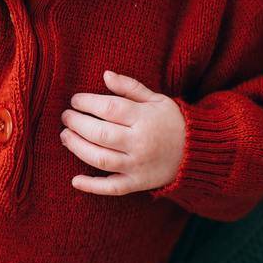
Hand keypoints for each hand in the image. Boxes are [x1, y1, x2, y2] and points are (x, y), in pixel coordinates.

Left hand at [60, 70, 185, 195]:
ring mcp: (138, 165)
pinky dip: (92, 186)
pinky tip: (75, 180)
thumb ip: (130, 87)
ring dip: (77, 148)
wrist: (198, 153)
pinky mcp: (137, 183)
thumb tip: (105, 74)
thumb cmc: (172, 121)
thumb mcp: (156, 99)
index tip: (75, 100)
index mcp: (144, 118)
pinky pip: (112, 188)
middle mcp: (140, 143)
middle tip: (66, 117)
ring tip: (65, 136)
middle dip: (77, 124)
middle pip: (100, 134)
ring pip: (101, 159)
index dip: (87, 103)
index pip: (109, 109)